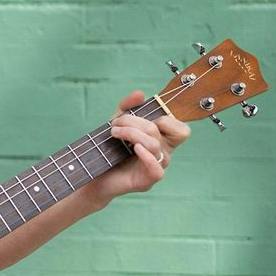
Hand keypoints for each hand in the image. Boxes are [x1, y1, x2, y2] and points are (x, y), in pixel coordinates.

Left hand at [83, 90, 191, 208]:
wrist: (94, 175)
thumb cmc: (109, 149)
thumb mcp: (117, 122)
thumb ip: (127, 107)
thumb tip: (140, 94)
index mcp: (161, 140)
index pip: (181, 130)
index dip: (166, 119)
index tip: (140, 116)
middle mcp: (162, 153)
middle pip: (163, 130)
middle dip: (136, 121)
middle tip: (115, 124)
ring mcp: (155, 167)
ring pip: (154, 145)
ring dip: (131, 133)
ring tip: (114, 133)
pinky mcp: (146, 181)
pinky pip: (156, 168)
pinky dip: (145, 155)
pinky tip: (133, 148)